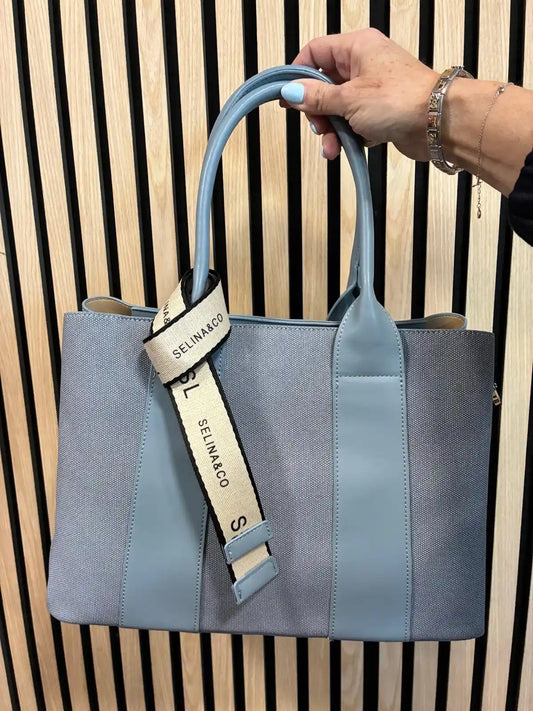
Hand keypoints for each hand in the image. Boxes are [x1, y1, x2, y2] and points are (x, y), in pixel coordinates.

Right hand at [280, 28, 439, 160]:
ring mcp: (373, 89)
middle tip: (318, 128)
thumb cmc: (400, 100)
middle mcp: (364, 64)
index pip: (315, 52)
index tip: (287, 96)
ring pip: (338, 108)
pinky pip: (354, 123)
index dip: (298, 74)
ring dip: (331, 130)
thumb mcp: (348, 99)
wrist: (439, 123)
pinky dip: (347, 137)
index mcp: (356, 47)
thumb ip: (317, 97)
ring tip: (332, 148)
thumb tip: (291, 91)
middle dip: (317, 112)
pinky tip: (344, 150)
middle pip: (324, 85)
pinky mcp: (381, 112)